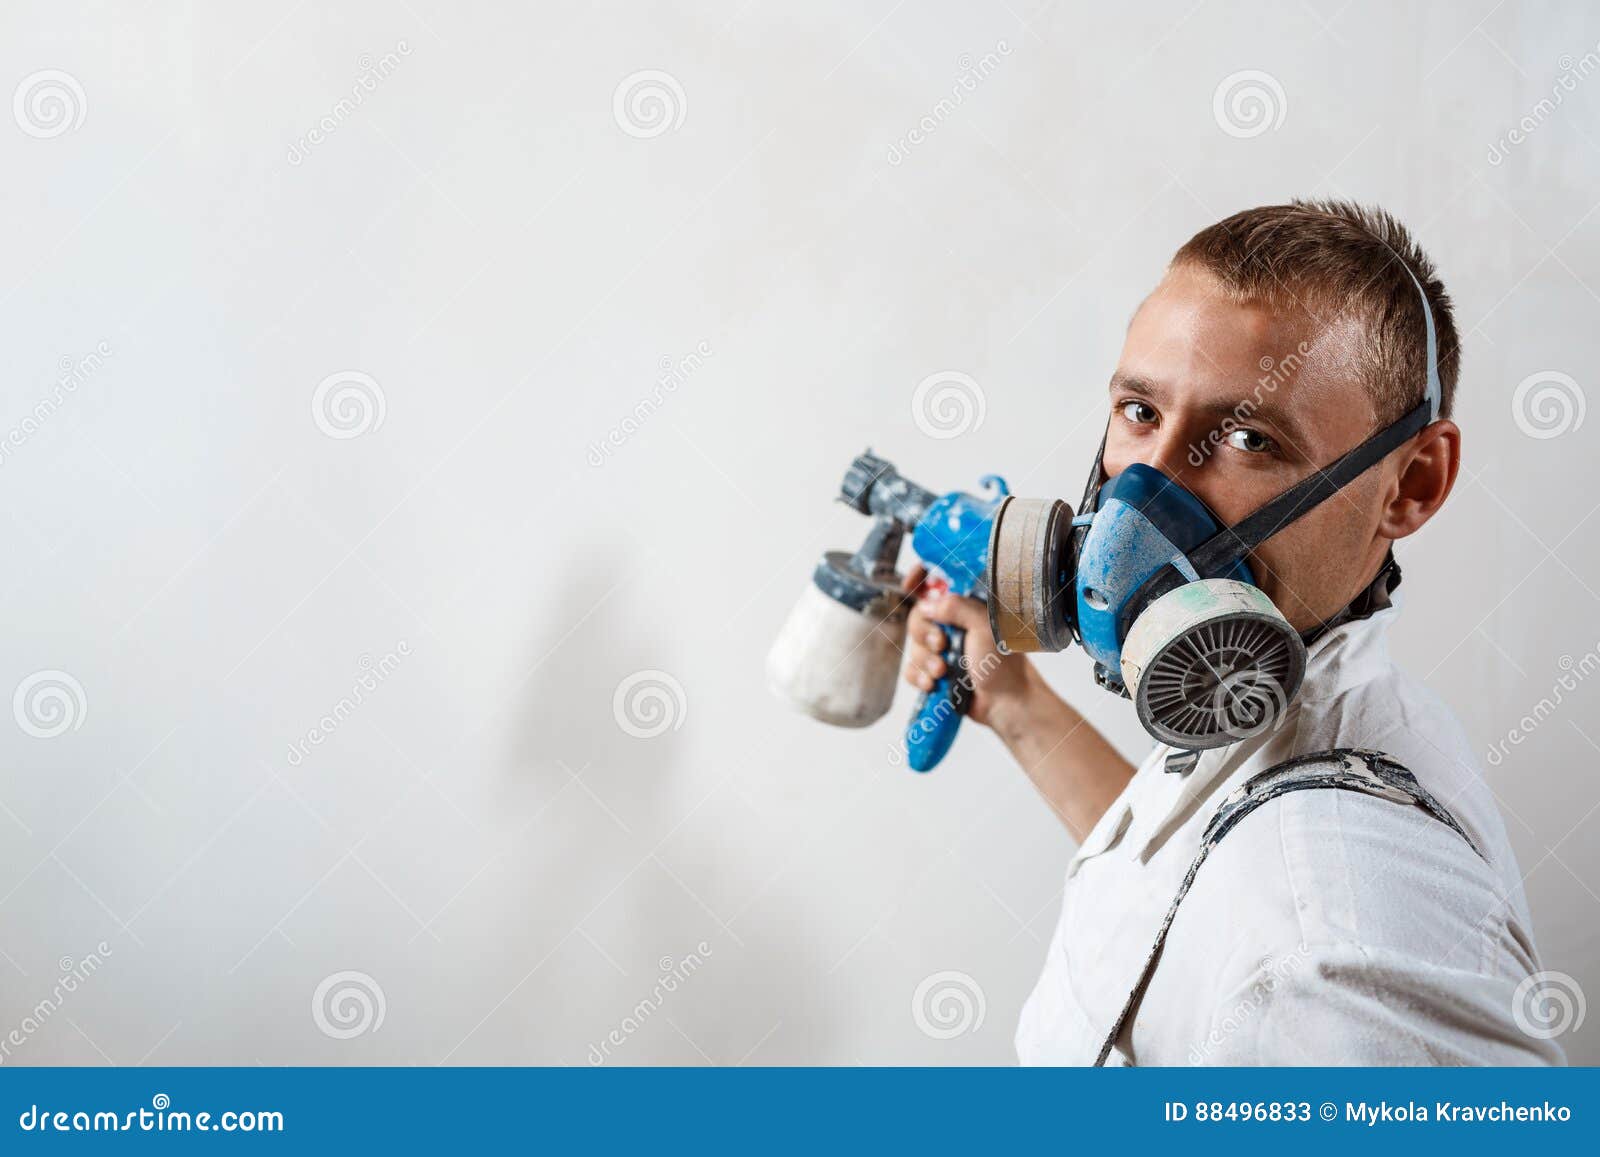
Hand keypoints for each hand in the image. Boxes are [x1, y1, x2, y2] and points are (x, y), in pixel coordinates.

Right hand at [901, 565, 1032, 727]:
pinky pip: (912, 669)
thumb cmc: (1004, 664)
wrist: (1006, 704)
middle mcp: (953, 625)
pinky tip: (933, 684)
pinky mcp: (935, 671)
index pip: (939, 582)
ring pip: (914, 646)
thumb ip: (956, 607)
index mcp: (967, 607)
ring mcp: (943, 649)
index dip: (921, 578)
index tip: (910, 585)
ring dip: (926, 660)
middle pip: (918, 617)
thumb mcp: (984, 626)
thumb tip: (927, 604)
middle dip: (925, 634)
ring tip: (943, 672)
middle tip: (942, 645)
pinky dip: (919, 677)